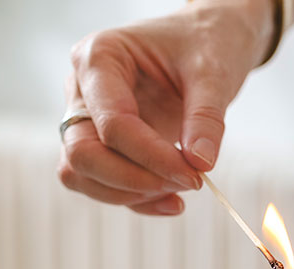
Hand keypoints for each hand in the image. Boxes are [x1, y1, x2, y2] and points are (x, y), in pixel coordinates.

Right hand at [58, 0, 271, 214]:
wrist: (206, 41)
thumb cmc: (205, 44)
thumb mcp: (213, 72)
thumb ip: (206, 117)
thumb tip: (200, 164)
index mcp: (99, 57)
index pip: (113, 123)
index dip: (153, 157)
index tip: (196, 174)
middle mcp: (82, 89)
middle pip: (81, 153)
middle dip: (133, 179)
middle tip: (187, 183)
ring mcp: (87, 118)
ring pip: (80, 173)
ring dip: (130, 194)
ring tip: (181, 189)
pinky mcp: (103, 143)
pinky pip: (102, 184)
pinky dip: (136, 200)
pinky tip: (173, 201)